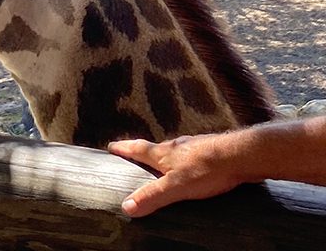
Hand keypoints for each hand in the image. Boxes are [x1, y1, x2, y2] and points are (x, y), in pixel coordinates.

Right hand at [108, 133, 245, 216]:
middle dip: (145, 152)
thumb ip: (152, 196)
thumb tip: (126, 207)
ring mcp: (195, 146)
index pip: (137, 148)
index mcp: (163, 153)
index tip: (111, 147)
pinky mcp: (213, 150)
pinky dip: (189, 161)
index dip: (123, 148)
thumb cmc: (207, 169)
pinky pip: (195, 155)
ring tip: (167, 166)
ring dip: (168, 157)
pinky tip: (197, 169)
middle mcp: (177, 146)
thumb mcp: (175, 187)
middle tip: (137, 156)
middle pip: (155, 147)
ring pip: (176, 151)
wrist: (241, 155)